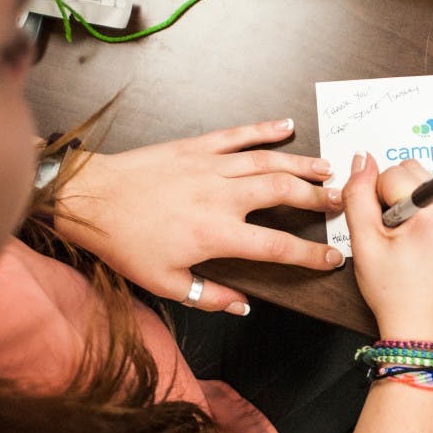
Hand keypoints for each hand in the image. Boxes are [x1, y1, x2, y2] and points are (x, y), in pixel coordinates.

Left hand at [53, 119, 344, 313]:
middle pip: (284, 193)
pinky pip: (238, 135)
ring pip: (269, 162)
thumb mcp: (166, 283)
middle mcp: (222, 197)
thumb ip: (210, 297)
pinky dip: (265, 129)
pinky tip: (286, 125)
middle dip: (318, 198)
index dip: (311, 255)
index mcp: (217, 235)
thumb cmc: (125, 242)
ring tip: (327, 169)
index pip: (278, 247)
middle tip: (341, 202)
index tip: (333, 258)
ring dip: (302, 164)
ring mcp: (211, 167)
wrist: (91, 200)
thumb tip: (243, 307)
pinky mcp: (197, 147)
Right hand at [342, 153, 432, 344]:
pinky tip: (415, 243)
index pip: (392, 174)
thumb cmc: (395, 295)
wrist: (422, 331)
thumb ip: (358, 195)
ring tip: (403, 241)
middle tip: (390, 236)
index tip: (380, 231)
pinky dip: (421, 213)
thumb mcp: (365, 243)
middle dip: (392, 197)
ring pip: (422, 184)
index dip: (375, 199)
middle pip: (411, 171)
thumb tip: (362, 160)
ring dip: (406, 204)